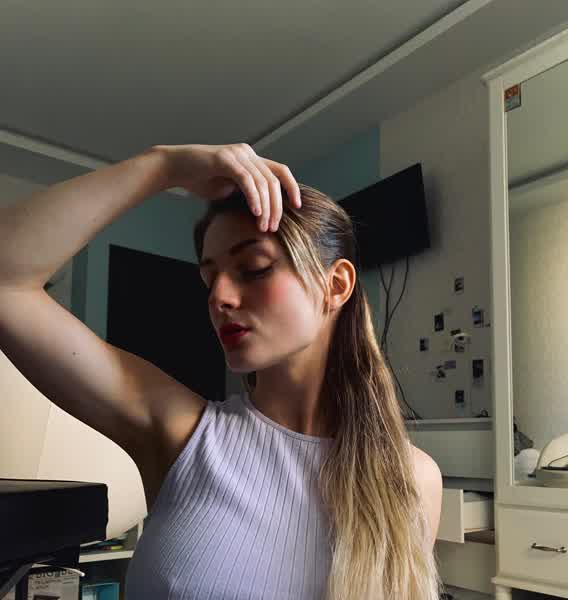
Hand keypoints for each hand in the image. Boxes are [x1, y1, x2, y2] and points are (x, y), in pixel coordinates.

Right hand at [154, 143, 301, 231]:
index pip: (280, 171)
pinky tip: (255, 213)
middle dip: (277, 207)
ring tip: (263, 226)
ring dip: (265, 207)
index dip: (292, 188)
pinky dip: (253, 198)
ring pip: (262, 182)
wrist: (174, 168)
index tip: (297, 206)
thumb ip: (247, 194)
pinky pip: (246, 180)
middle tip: (272, 227)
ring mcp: (237, 154)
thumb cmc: (200, 180)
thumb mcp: (229, 189)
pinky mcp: (225, 159)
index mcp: (252, 159)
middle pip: (273, 181)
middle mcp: (248, 153)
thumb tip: (264, 212)